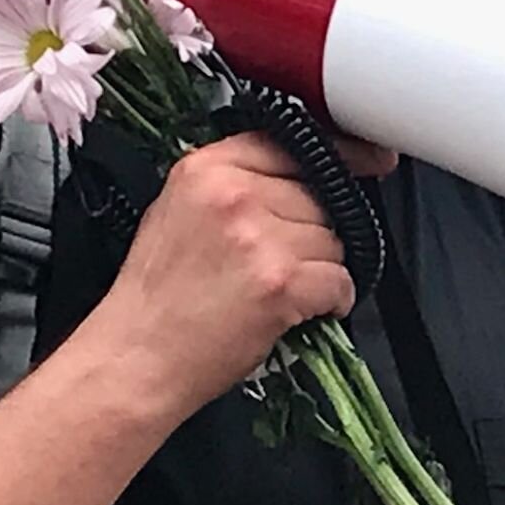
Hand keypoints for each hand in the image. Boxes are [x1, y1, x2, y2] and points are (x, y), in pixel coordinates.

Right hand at [100, 132, 395, 414]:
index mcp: (207, 168)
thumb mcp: (177, 209)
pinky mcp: (280, 282)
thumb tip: (298, 173)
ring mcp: (259, 237)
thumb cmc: (155, 295)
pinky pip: (339, 280)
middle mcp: (235, 194)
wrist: (135, 359)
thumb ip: (231, 181)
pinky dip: (332, 300)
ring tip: (281, 289)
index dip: (338, 155)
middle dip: (312, 230)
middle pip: (318, 195)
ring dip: (320, 267)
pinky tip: (302, 309)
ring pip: (332, 238)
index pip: (292, 145)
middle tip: (281, 260)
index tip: (368, 159)